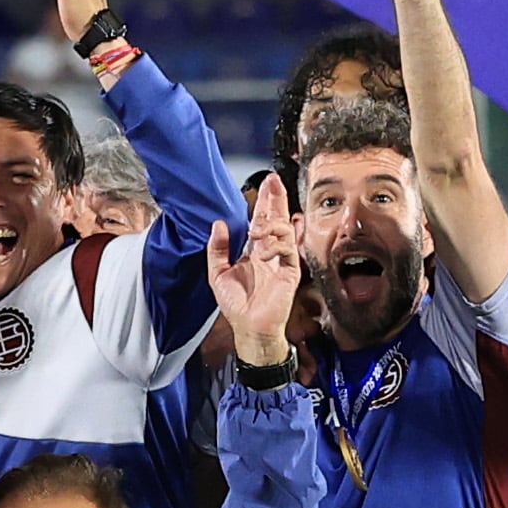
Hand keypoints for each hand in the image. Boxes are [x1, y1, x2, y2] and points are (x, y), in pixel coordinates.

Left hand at [209, 174, 303, 372]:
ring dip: (272, 225)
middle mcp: (269, 253)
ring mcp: (281, 261)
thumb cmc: (236, 304)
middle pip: (276, 219)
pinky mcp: (290, 272)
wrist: (249, 327)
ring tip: (258, 228)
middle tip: (275, 181)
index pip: (260, 221)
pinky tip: (265, 250)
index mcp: (253, 251)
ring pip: (285, 231)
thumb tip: (218, 224)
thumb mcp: (217, 274)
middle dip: (276, 199)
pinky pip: (289, 251)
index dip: (264, 202)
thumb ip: (217, 249)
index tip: (266, 184)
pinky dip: (278, 246)